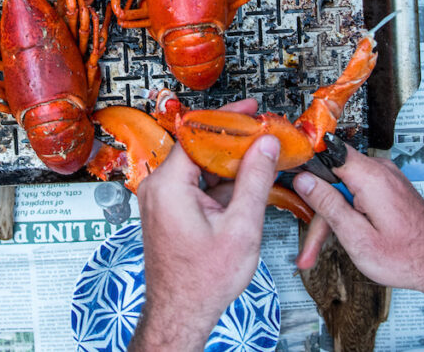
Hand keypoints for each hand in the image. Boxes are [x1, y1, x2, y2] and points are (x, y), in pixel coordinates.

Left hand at [130, 103, 277, 350]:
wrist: (182, 313)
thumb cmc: (202, 281)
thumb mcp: (241, 227)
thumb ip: (255, 180)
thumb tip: (265, 146)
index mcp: (168, 186)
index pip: (197, 134)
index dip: (227, 119)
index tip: (249, 110)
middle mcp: (157, 188)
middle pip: (198, 148)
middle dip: (232, 141)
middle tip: (262, 134)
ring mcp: (161, 199)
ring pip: (198, 167)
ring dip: (228, 163)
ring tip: (260, 159)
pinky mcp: (168, 210)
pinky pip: (194, 184)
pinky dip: (219, 182)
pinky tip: (245, 185)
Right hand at [292, 147, 423, 315]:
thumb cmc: (408, 258)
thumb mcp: (358, 238)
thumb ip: (328, 205)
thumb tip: (304, 180)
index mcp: (370, 177)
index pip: (326, 151)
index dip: (303, 162)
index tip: (283, 171)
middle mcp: (379, 171)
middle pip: (331, 177)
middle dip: (317, 210)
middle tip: (307, 246)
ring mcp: (385, 178)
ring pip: (342, 188)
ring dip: (330, 217)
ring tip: (318, 251)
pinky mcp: (388, 187)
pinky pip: (356, 192)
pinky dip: (346, 213)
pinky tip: (342, 235)